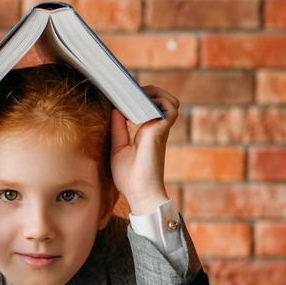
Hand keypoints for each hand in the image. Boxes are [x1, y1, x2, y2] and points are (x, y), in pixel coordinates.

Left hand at [109, 86, 178, 214]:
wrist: (139, 192)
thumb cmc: (129, 177)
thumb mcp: (118, 147)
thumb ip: (118, 128)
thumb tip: (115, 109)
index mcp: (147, 132)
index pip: (150, 106)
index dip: (141, 97)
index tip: (124, 97)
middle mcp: (157, 129)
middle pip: (163, 99)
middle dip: (148, 91)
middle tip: (129, 96)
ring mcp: (161, 130)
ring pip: (170, 101)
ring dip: (155, 94)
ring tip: (136, 99)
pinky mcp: (161, 132)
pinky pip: (169, 109)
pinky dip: (157, 102)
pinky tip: (138, 108)